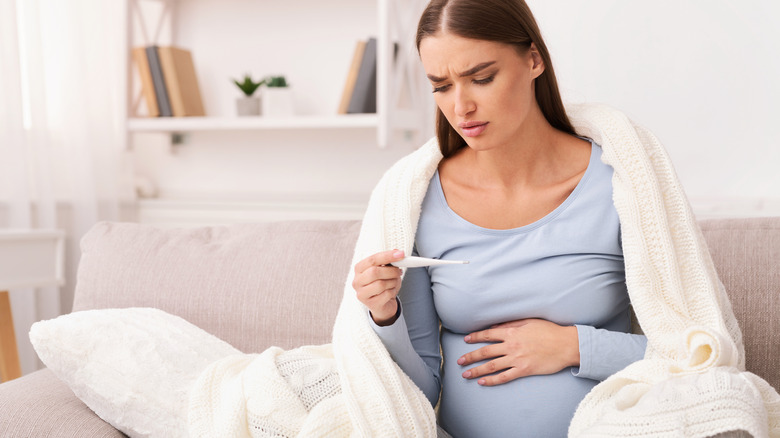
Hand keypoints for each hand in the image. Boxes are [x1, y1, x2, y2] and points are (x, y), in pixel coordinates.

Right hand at [352, 249, 404, 325]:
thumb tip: (397, 252)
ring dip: (393, 282)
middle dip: (391, 271)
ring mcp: (362, 294)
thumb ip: (390, 261)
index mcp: (359, 269)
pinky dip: (392, 292)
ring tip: (394, 283)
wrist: (384, 304)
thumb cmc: (384, 284)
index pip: (372, 260)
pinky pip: (386, 294)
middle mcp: (357, 281)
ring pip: (381, 284)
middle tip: (399, 272)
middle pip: (374, 272)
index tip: (400, 254)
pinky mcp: (370, 304)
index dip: (387, 256)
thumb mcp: (386, 270)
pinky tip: (391, 292)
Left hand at [458, 318, 579, 385]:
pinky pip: (504, 377)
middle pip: (485, 352)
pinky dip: (492, 380)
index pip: (488, 335)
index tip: (466, 340)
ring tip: (466, 374)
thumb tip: (495, 327)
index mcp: (512, 332)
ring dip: (476, 370)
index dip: (475, 338)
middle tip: (459, 361)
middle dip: (470, 356)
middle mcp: (511, 346)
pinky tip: (483, 382)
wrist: (566, 345)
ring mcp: (517, 359)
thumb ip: (511, 323)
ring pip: (491, 366)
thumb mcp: (529, 322)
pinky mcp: (524, 370)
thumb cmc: (549, 331)